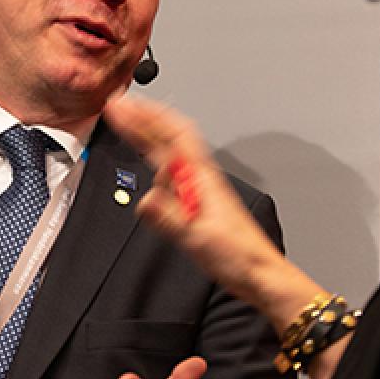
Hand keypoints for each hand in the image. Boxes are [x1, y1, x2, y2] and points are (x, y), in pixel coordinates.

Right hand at [102, 95, 321, 325]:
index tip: (124, 106)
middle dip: (144, 117)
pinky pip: (174, 170)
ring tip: (129, 121)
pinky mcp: (199, 201)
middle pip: (170, 136)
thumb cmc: (239, 256)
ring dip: (150, 132)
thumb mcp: (199, 239)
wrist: (260, 273)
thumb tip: (146, 200)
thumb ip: (170, 219)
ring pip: (172, 150)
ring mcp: (200, 188)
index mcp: (203, 177)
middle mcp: (202, 177)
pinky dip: (157, 157)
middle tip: (119, 105)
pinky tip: (152, 160)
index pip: (173, 134)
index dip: (147, 116)